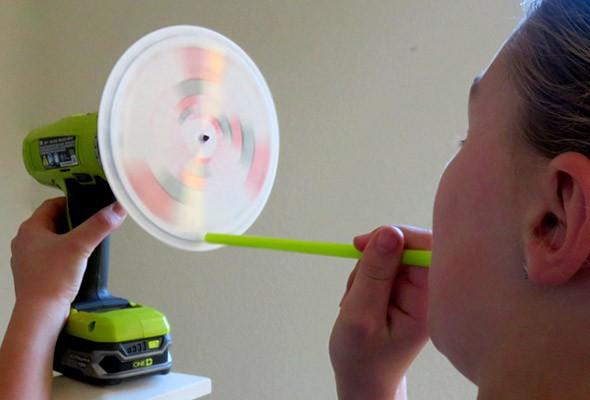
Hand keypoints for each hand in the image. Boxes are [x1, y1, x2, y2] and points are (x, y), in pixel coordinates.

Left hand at [10, 197, 126, 318]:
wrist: (40, 314)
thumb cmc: (52, 278)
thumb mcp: (80, 246)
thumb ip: (99, 225)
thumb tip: (117, 209)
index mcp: (30, 229)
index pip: (52, 205)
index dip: (72, 202)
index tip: (89, 205)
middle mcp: (24, 242)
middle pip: (52, 222)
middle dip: (73, 222)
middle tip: (92, 224)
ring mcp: (27, 260)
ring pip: (51, 240)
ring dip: (69, 239)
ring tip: (87, 244)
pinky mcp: (34, 275)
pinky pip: (50, 258)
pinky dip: (64, 256)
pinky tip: (77, 263)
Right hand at [329, 225, 430, 399]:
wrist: (363, 378)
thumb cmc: (363, 358)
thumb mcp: (361, 314)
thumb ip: (374, 273)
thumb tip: (389, 232)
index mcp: (429, 300)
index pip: (426, 247)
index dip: (396, 236)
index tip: (362, 244)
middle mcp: (429, 291)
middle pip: (404, 247)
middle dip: (372, 261)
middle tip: (355, 288)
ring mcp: (417, 289)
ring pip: (389, 255)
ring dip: (364, 272)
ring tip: (355, 302)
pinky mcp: (404, 288)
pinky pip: (383, 265)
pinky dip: (365, 277)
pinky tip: (359, 299)